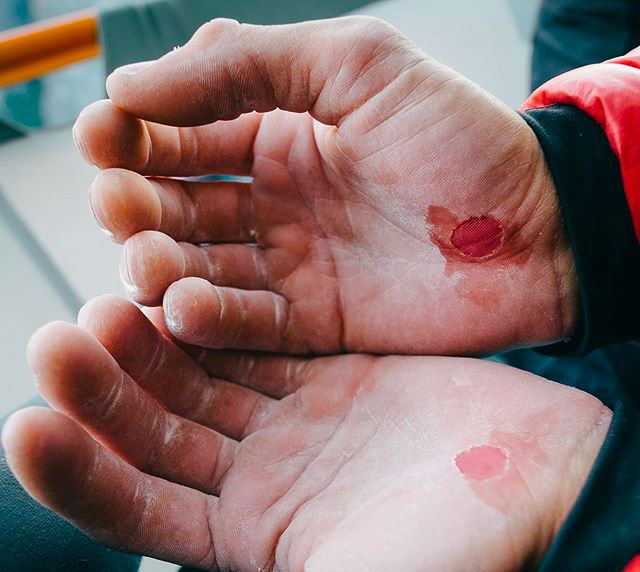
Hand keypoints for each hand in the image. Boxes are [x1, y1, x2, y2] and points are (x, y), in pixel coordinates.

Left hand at [2, 297, 606, 571]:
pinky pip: (255, 340)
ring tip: (106, 303)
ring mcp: (292, 422)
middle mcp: (259, 481)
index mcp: (245, 545)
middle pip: (155, 434)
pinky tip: (173, 289)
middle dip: (102, 393)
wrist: (548, 496)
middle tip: (59, 342)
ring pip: (196, 380)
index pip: (134, 508)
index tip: (31, 426)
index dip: (78, 472)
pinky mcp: (328, 373)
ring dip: (147, 347)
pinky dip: (214, 317)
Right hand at [74, 16, 576, 356]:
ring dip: (161, 267)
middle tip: (118, 207)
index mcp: (275, 133)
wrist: (538, 229)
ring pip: (200, 270)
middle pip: (176, 208)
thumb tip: (129, 83)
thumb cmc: (460, 137)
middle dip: (137, 206)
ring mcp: (291, 266)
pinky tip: (184, 310)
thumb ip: (244, 65)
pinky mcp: (314, 325)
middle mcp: (273, 202)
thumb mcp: (355, 64)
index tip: (100, 137)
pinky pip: (247, 325)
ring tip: (143, 264)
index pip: (178, 134)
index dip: (133, 135)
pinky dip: (212, 320)